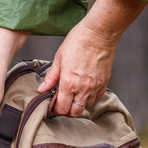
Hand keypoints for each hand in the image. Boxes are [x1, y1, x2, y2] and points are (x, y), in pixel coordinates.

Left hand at [36, 0, 146, 115]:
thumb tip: (42, 89)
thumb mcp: (58, 58)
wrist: (98, 34)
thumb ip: (51, 77)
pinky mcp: (104, 83)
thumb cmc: (78, 42)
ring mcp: (95, 87)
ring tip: (73, 97)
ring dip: (79, 105)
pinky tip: (84, 90)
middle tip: (62, 105)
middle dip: (67, 112)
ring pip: (87, 107)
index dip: (56, 110)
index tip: (53, 107)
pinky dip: (90, 97)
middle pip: (75, 113)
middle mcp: (83, 89)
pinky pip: (97, 97)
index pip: (62, 108)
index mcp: (69, 83)